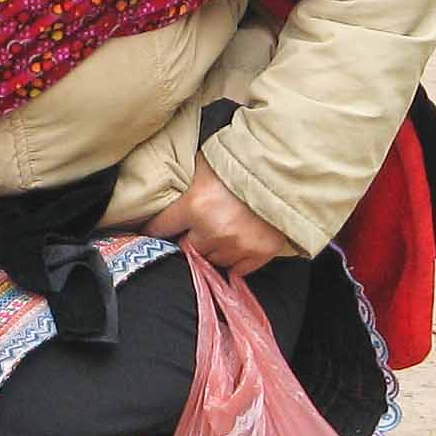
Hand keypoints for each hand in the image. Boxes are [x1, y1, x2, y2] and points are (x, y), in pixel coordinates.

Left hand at [144, 155, 290, 275]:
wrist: (285, 171)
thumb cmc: (241, 165)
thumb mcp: (204, 165)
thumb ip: (184, 181)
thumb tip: (160, 186)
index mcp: (194, 205)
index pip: (160, 228)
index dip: (154, 229)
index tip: (150, 232)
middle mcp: (213, 229)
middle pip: (187, 248)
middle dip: (191, 238)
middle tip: (200, 227)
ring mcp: (237, 244)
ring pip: (211, 260)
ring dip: (213, 249)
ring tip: (222, 232)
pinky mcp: (259, 253)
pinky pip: (237, 270)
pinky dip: (236, 259)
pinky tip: (238, 244)